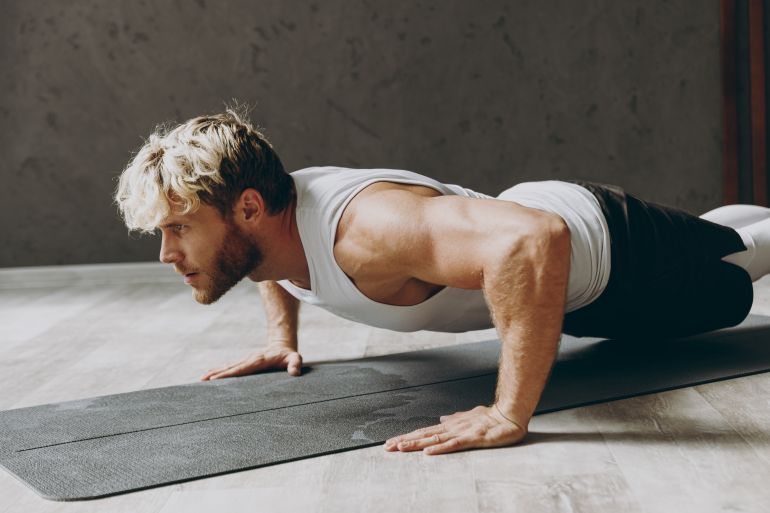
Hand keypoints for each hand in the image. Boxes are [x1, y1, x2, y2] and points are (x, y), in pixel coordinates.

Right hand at [200, 346, 302, 379]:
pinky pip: (229, 367)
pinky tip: (210, 376)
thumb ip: (295, 364)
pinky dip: (218, 371)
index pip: (241, 369)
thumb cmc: (288, 355)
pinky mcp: (243, 362)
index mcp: (258, 361)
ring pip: (227, 366)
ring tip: (201, 380)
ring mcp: (245, 360)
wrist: (282, 345)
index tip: (216, 379)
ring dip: (214, 372)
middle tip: (202, 381)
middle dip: (216, 374)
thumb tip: (295, 372)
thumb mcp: (295, 359)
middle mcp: (249, 359)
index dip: (228, 374)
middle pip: (230, 367)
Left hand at [383, 404, 527, 454]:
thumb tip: (441, 419)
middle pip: (424, 435)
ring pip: (434, 439)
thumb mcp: (469, 417)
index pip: (425, 431)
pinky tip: (428, 451)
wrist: (509, 414)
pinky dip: (440, 448)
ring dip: (416, 444)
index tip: (393, 441)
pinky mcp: (472, 439)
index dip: (408, 436)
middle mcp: (452, 428)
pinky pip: (453, 444)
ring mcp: (461, 433)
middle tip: (387, 446)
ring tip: (400, 448)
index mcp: (451, 425)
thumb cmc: (492, 417)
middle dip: (405, 441)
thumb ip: (455, 419)